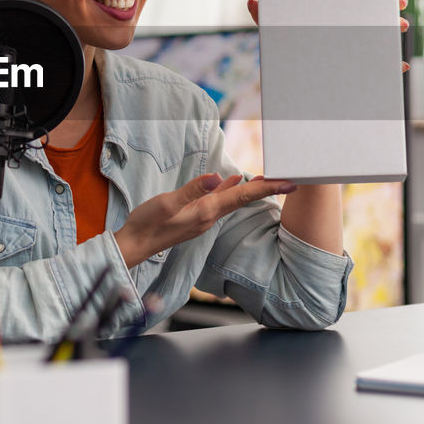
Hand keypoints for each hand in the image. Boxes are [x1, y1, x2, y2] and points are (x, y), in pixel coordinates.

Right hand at [114, 173, 296, 266]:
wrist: (134, 245)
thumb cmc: (147, 224)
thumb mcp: (167, 204)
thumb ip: (192, 191)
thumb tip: (216, 177)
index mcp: (206, 211)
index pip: (242, 196)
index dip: (266, 188)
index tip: (289, 182)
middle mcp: (209, 216)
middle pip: (243, 199)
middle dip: (266, 188)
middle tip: (287, 178)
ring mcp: (202, 218)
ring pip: (233, 200)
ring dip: (251, 189)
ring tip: (267, 178)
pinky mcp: (194, 217)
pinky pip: (219, 201)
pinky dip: (230, 190)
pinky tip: (231, 182)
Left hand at [247, 0, 410, 72]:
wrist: (290, 75)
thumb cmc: (282, 45)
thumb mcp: (272, 29)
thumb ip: (262, 15)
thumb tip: (252, 0)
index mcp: (329, 2)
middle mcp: (346, 16)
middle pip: (373, 1)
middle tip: (398, 2)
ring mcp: (355, 37)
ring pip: (382, 27)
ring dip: (395, 25)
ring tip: (400, 27)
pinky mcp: (360, 59)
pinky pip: (380, 60)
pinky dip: (391, 64)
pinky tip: (398, 65)